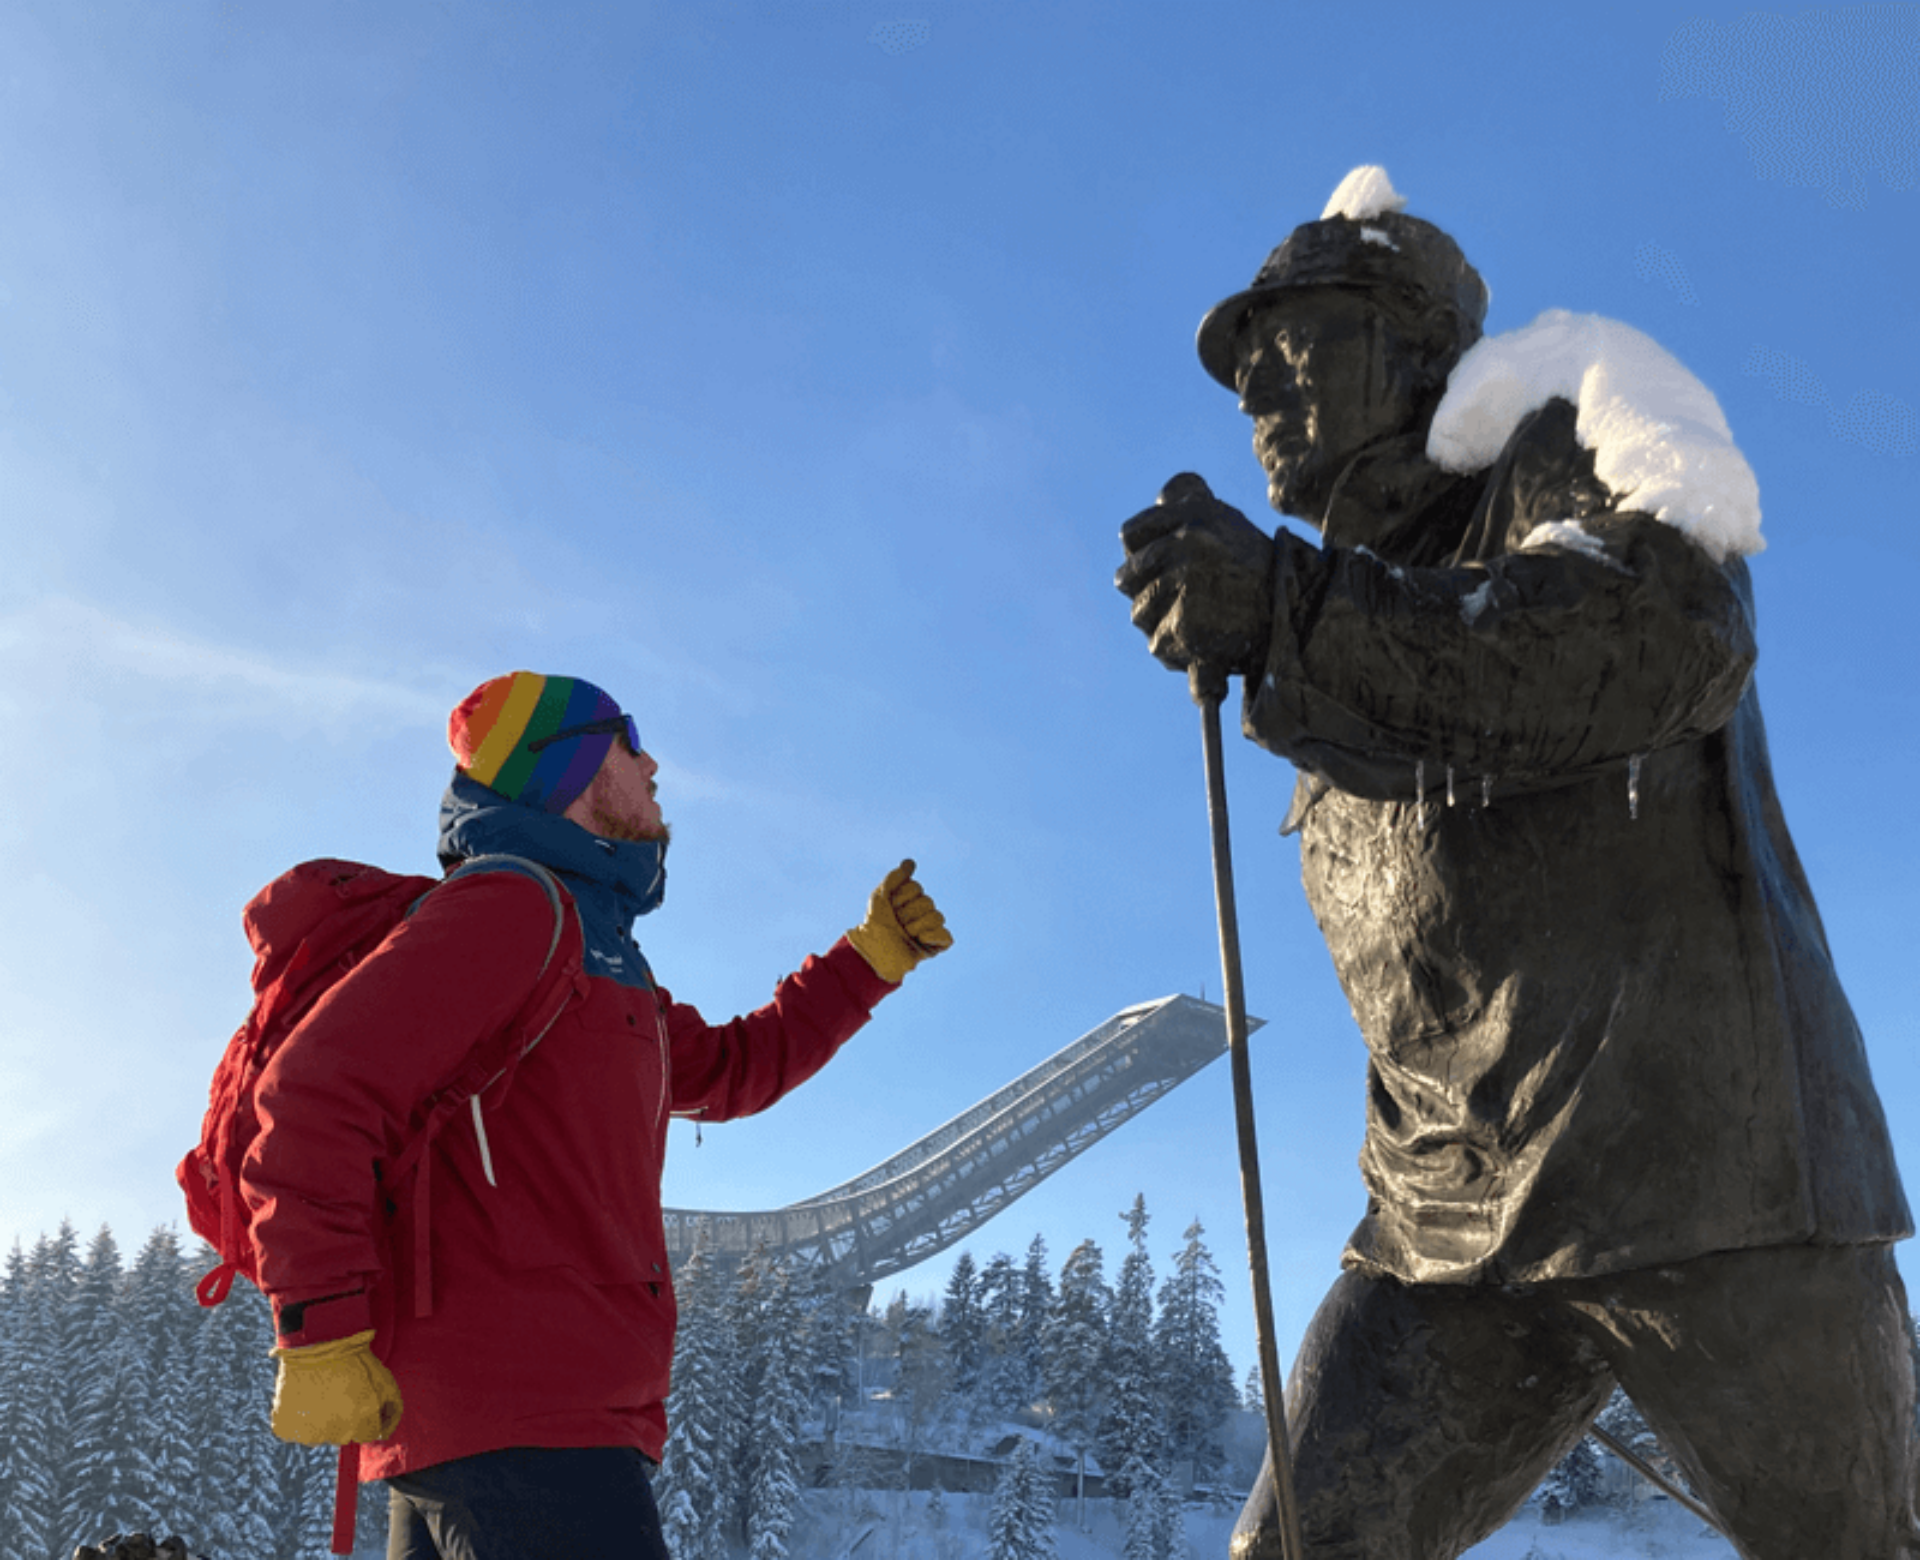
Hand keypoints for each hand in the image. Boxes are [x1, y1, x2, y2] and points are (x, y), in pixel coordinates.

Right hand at [269, 1329, 402, 1444]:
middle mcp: (337, 1432)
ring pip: (319, 1435)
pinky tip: (303, 1398)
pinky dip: (298, 1420)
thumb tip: (383, 1434)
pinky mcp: (286, 1429)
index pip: (368, 1434)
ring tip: (320, 1393)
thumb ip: (392, 1410)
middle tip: (338, 1392)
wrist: (317, 1341)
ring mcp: (309, 1433)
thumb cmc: (354, 1359)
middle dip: (345, 1418)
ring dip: (321, 1420)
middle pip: (344, 1435)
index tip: (359, 1399)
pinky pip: (295, 1431)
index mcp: (362, 1420)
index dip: (366, 1415)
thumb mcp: (385, 1380)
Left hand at [848, 859, 951, 982]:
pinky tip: (919, 939)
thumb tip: (910, 863)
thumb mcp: (880, 896)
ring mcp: (930, 929)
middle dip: (907, 912)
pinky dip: (933, 936)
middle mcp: (922, 913)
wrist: (873, 952)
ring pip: (937, 916)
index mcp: (911, 900)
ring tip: (905, 933)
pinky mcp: (936, 946)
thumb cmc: (874, 925)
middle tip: (896, 923)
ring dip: (916, 925)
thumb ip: (894, 877)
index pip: (916, 887)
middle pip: (927, 901)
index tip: (889, 907)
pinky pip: (946, 936)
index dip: (900, 897)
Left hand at [1116, 473, 1275, 692]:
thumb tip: (1156, 503)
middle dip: (1147, 593)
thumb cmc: (1261, 570)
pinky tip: (1206, 645)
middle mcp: (1187, 541)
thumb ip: (1187, 508)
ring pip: (1139, 614)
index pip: (1130, 535)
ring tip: (1201, 622)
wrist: (1303, 614)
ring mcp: (1187, 582)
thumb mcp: (1227, 522)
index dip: (1140, 555)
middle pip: (1126, 578)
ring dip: (1161, 624)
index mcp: (1194, 512)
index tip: (1160, 568)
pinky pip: (1158, 643)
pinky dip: (1177, 652)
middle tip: (1184, 600)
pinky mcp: (1187, 623)